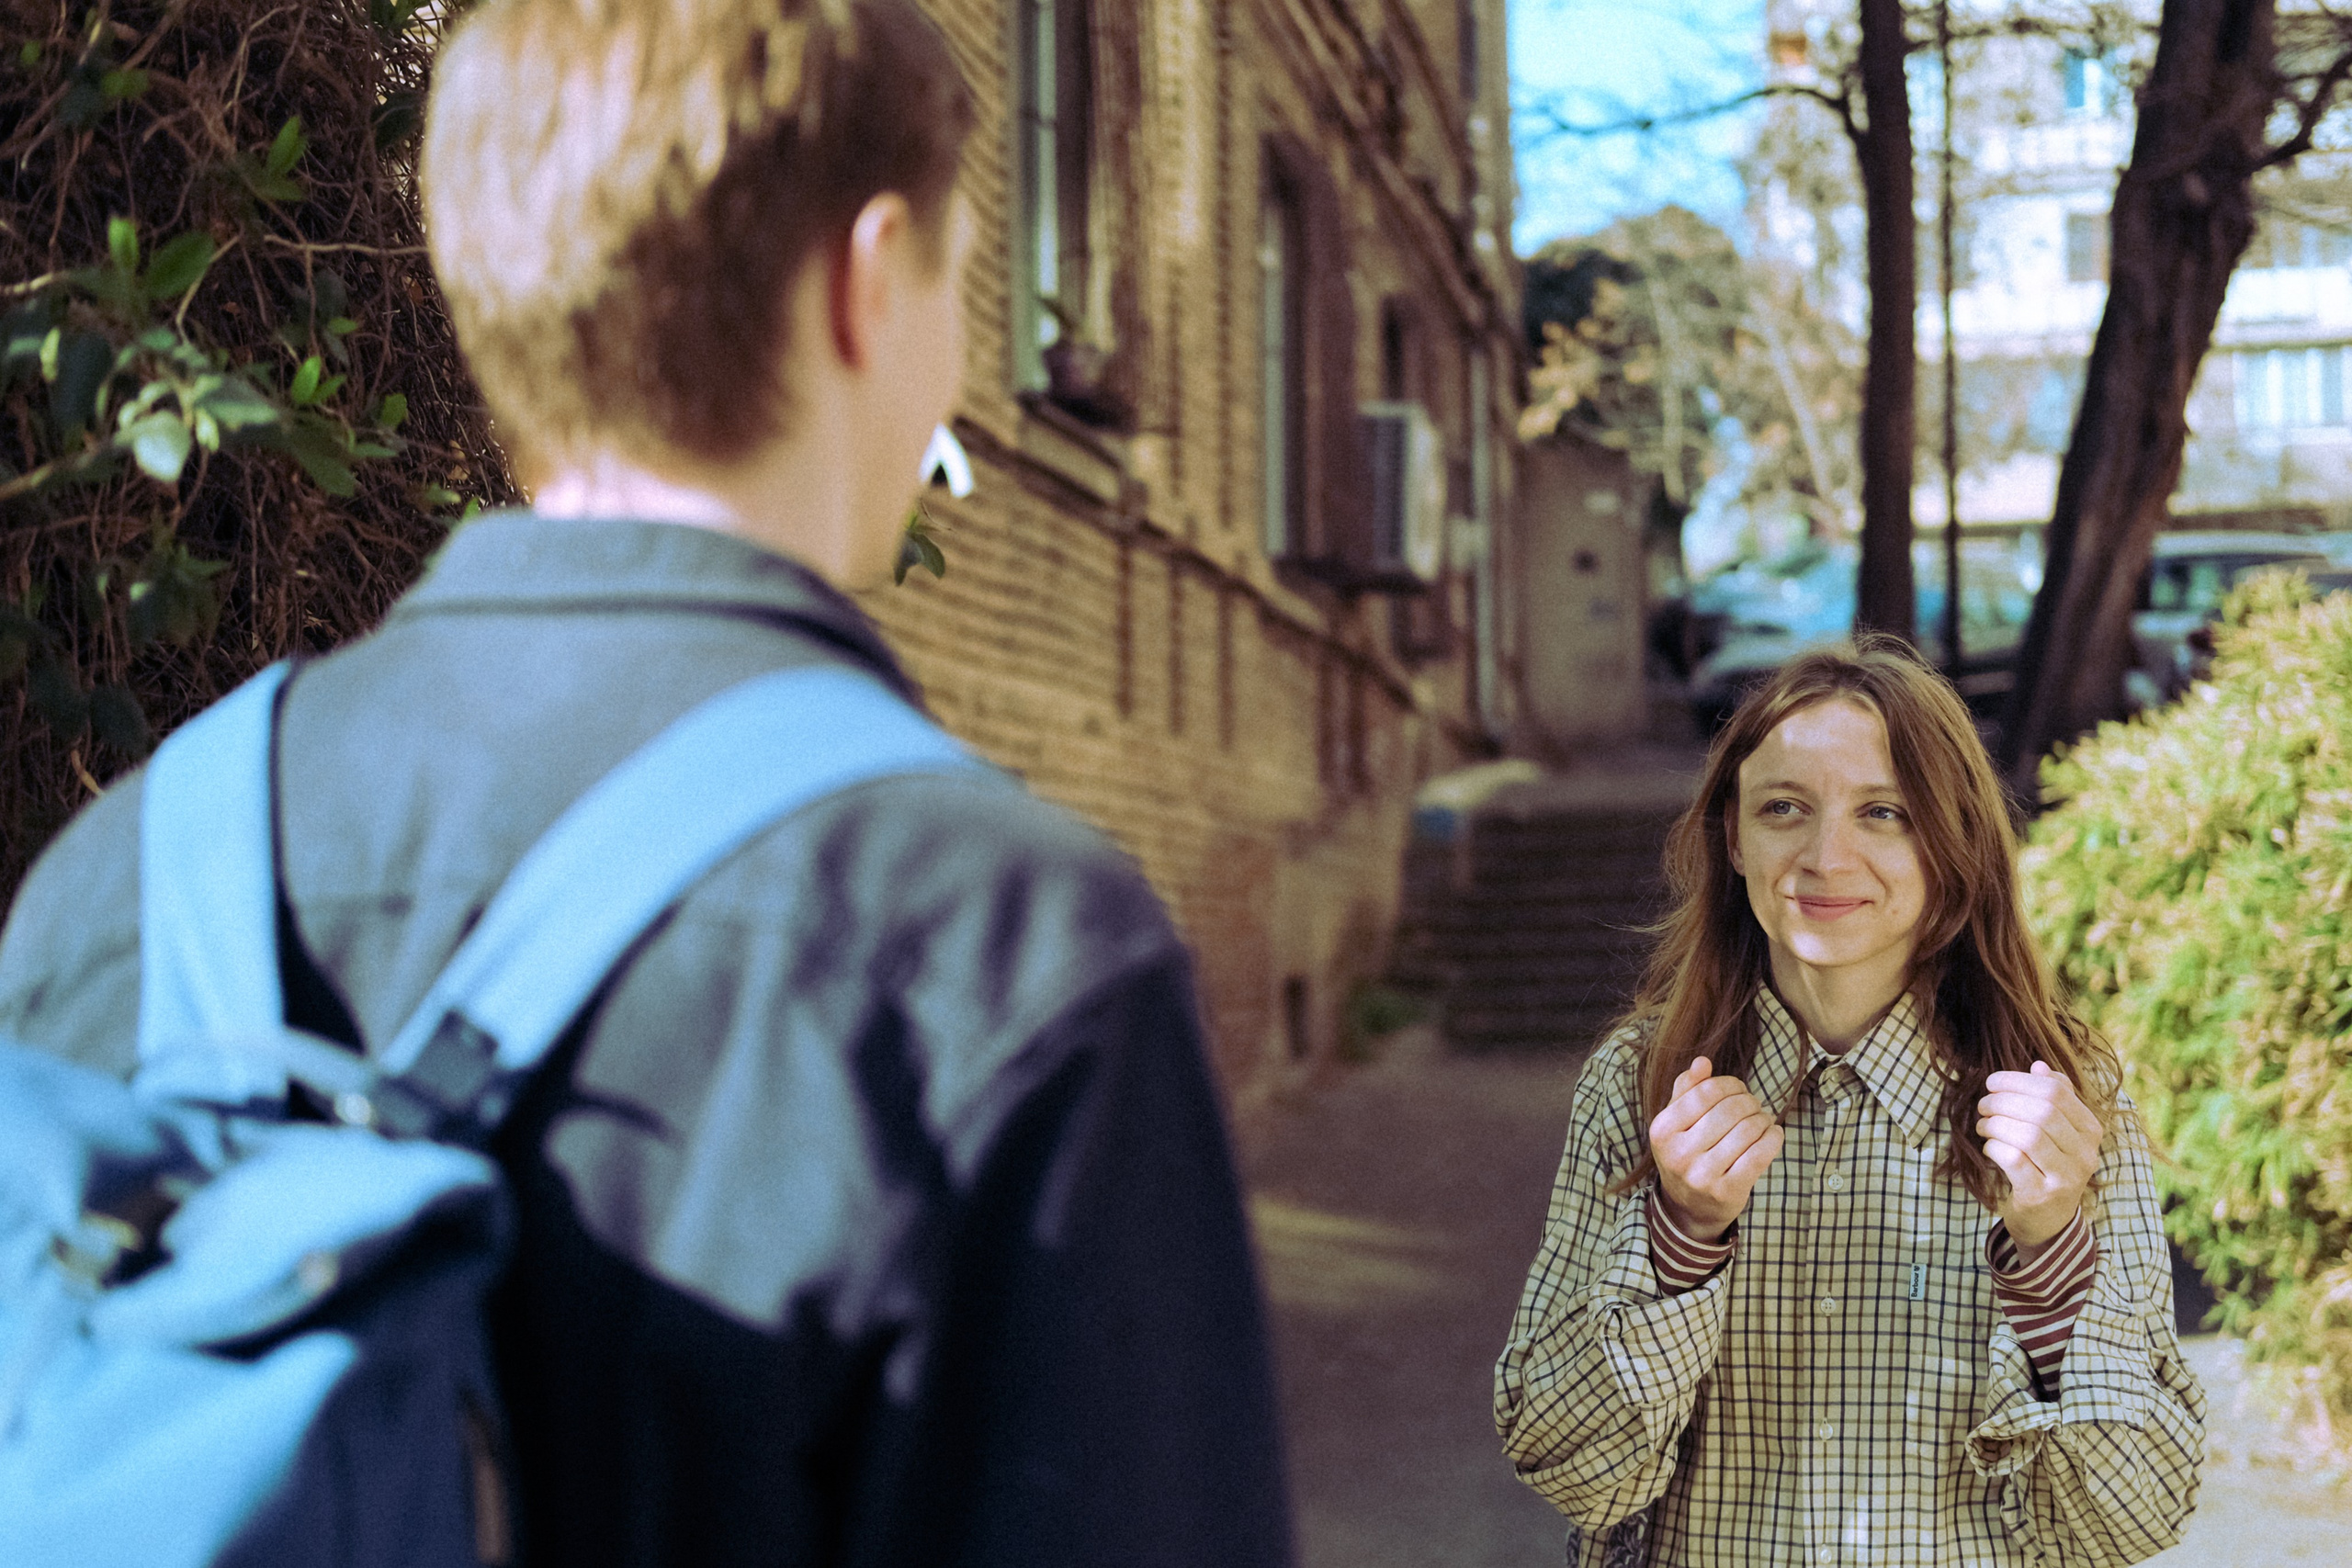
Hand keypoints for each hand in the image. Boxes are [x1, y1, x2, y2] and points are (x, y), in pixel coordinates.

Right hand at [1650, 1057, 1784, 1241]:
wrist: (1689, 1208)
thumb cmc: (1687, 1153)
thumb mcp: (1677, 1122)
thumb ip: (1687, 1089)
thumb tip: (1702, 1062)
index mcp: (1662, 1130)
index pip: (1705, 1091)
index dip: (1730, 1084)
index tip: (1739, 1089)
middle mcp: (1678, 1153)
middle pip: (1730, 1109)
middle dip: (1750, 1102)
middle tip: (1754, 1106)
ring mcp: (1702, 1175)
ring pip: (1748, 1130)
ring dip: (1764, 1119)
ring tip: (1763, 1120)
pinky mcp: (1727, 1192)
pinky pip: (1760, 1154)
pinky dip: (1773, 1138)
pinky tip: (1773, 1134)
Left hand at [1977, 1061, 2103, 1250]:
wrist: (2049, 1221)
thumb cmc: (2047, 1166)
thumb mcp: (2058, 1132)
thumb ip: (2054, 1098)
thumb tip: (2039, 1066)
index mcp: (2090, 1131)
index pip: (2056, 1092)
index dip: (2018, 1081)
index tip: (1992, 1082)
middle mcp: (2085, 1154)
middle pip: (2042, 1112)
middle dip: (2003, 1101)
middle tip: (1983, 1104)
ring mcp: (2066, 1177)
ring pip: (2028, 1135)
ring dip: (1996, 1124)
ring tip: (1983, 1125)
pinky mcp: (2042, 1195)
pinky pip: (2013, 1160)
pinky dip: (1994, 1147)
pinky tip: (1989, 1147)